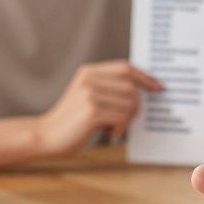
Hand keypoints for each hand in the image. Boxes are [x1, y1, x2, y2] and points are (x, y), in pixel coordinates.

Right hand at [32, 61, 160, 156]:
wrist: (45, 136)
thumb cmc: (70, 121)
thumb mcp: (86, 96)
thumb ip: (108, 89)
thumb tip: (141, 92)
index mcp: (88, 72)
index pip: (125, 68)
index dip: (145, 76)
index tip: (158, 87)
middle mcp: (89, 79)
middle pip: (131, 87)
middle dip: (136, 105)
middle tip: (127, 119)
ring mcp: (90, 94)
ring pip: (130, 103)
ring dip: (128, 119)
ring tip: (113, 126)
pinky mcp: (92, 111)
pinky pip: (123, 117)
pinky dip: (121, 128)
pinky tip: (110, 132)